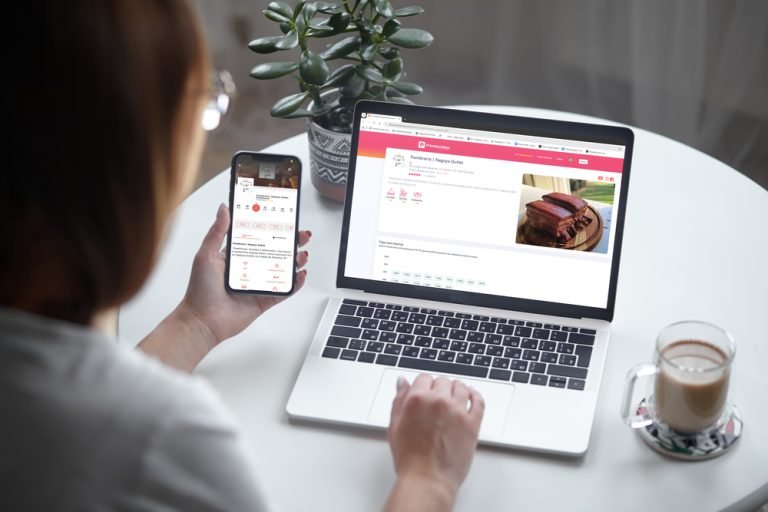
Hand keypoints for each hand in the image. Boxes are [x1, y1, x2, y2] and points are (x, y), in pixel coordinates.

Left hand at [180, 203, 310, 345]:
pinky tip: (300, 274)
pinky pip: (284, 290)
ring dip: (295, 261)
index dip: (271, 227)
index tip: (282, 218)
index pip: (258, 236)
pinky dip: (295, 283)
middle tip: (300, 235)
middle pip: (275, 251)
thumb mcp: (206, 255)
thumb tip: (224, 209)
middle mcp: (249, 268)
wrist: (203, 322)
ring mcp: (258, 284)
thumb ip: (217, 232)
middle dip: (291, 242)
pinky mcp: (264, 299)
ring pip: (283, 269)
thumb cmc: (199, 290)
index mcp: (235, 255)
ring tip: (301, 255)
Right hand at [384, 374, 483, 511]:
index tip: (424, 390)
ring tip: (453, 397)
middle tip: (436, 399)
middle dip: (438, 388)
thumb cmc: (410, 459)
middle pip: (442, 381)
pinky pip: (478, 401)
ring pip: (461, 387)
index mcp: (417, 399)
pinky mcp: (473, 423)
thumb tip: (402, 382)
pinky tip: (471, 396)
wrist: (427, 480)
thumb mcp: (394, 426)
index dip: (423, 385)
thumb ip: (399, 400)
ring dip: (456, 389)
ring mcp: (458, 411)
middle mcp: (438, 401)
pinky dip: (475, 395)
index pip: (424, 378)